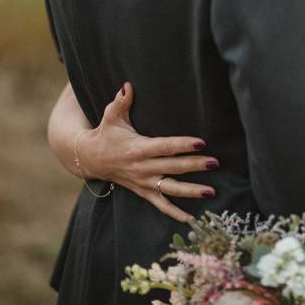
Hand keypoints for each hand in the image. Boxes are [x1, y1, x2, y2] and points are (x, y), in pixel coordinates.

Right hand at [76, 82, 219, 221]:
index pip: (165, 146)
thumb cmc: (106, 133)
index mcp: (138, 148)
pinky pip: (160, 205)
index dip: (183, 145)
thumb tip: (127, 85)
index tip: (202, 142)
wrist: (89, 159)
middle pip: (173, 167)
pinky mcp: (142, 192)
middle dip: (195, 165)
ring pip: (170, 189)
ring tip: (212, 191)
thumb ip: (120, 102)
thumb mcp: (111, 116)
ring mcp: (143, 182)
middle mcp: (142, 168)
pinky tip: (192, 219)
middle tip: (215, 162)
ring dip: (191, 191)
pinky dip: (175, 213)